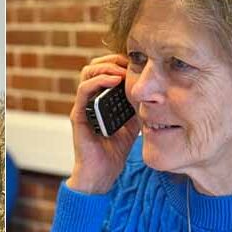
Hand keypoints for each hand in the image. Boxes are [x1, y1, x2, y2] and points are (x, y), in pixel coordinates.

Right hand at [67, 54, 141, 193]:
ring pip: (87, 73)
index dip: (119, 62)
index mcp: (101, 98)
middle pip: (94, 66)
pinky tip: (114, 80)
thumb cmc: (115, 149)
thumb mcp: (133, 122)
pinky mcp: (78, 114)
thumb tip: (152, 93)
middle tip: (129, 63)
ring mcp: (82, 106)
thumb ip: (136, 106)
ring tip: (122, 70)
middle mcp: (90, 99)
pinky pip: (84, 90)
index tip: (136, 61)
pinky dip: (98, 81)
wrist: (103, 171)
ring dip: (105, 66)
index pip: (105, 70)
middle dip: (112, 60)